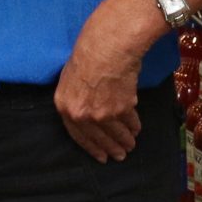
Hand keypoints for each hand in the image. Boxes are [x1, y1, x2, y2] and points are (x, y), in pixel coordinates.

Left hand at [55, 5, 149, 162]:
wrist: (108, 45)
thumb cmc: (87, 52)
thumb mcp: (70, 75)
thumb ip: (75, 95)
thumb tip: (85, 103)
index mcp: (64, 106)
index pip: (77, 136)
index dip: (91, 147)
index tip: (101, 155)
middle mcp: (81, 115)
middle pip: (98, 138)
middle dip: (110, 148)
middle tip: (119, 155)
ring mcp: (101, 114)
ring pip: (116, 133)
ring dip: (125, 141)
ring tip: (130, 145)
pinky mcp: (122, 109)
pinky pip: (130, 121)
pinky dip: (134, 126)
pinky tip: (137, 129)